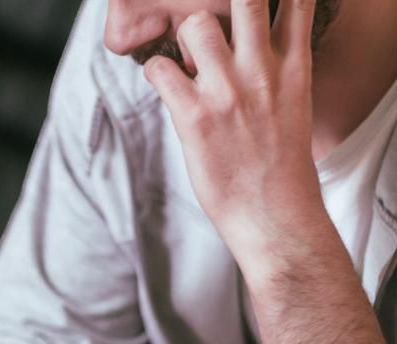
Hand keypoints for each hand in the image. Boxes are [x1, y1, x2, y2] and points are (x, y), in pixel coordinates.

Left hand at [144, 0, 332, 283]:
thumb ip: (272, 74)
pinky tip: (167, 89)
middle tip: (209, 36)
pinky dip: (156, 73)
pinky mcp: (195, 116)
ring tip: (187, 66)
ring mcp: (228, 91)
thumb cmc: (279, 169)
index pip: (295, 2)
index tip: (250, 13)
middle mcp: (263, 71)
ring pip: (196, 24)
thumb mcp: (291, 108)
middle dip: (220, 7)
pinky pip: (160, 68)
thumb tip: (238, 55)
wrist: (274, 216)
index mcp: (294, 67)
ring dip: (184, 40)